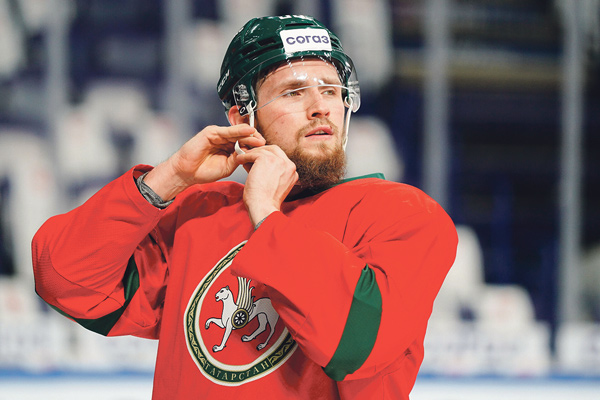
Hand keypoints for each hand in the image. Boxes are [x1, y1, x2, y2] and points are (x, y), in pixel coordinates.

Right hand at [144, 124, 264, 200]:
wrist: (187, 173)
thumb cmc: (204, 171)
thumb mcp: (227, 166)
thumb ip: (238, 158)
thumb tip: (251, 153)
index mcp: (228, 147)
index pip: (244, 143)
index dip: (254, 145)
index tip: (265, 149)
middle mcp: (224, 139)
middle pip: (242, 136)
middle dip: (254, 139)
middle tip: (265, 142)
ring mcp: (217, 134)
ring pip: (236, 132)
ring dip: (249, 134)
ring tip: (259, 137)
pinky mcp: (211, 132)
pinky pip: (227, 131)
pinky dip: (238, 130)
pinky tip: (248, 131)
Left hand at [235, 145, 298, 226]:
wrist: (263, 206)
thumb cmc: (265, 201)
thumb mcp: (274, 185)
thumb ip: (271, 173)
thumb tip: (256, 163)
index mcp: (292, 172)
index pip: (280, 157)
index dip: (268, 157)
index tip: (257, 159)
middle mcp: (289, 165)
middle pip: (274, 150)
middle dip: (261, 151)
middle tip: (249, 155)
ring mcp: (279, 161)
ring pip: (263, 150)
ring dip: (251, 153)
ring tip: (242, 158)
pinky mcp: (267, 159)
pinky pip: (253, 153)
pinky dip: (245, 156)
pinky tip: (239, 160)